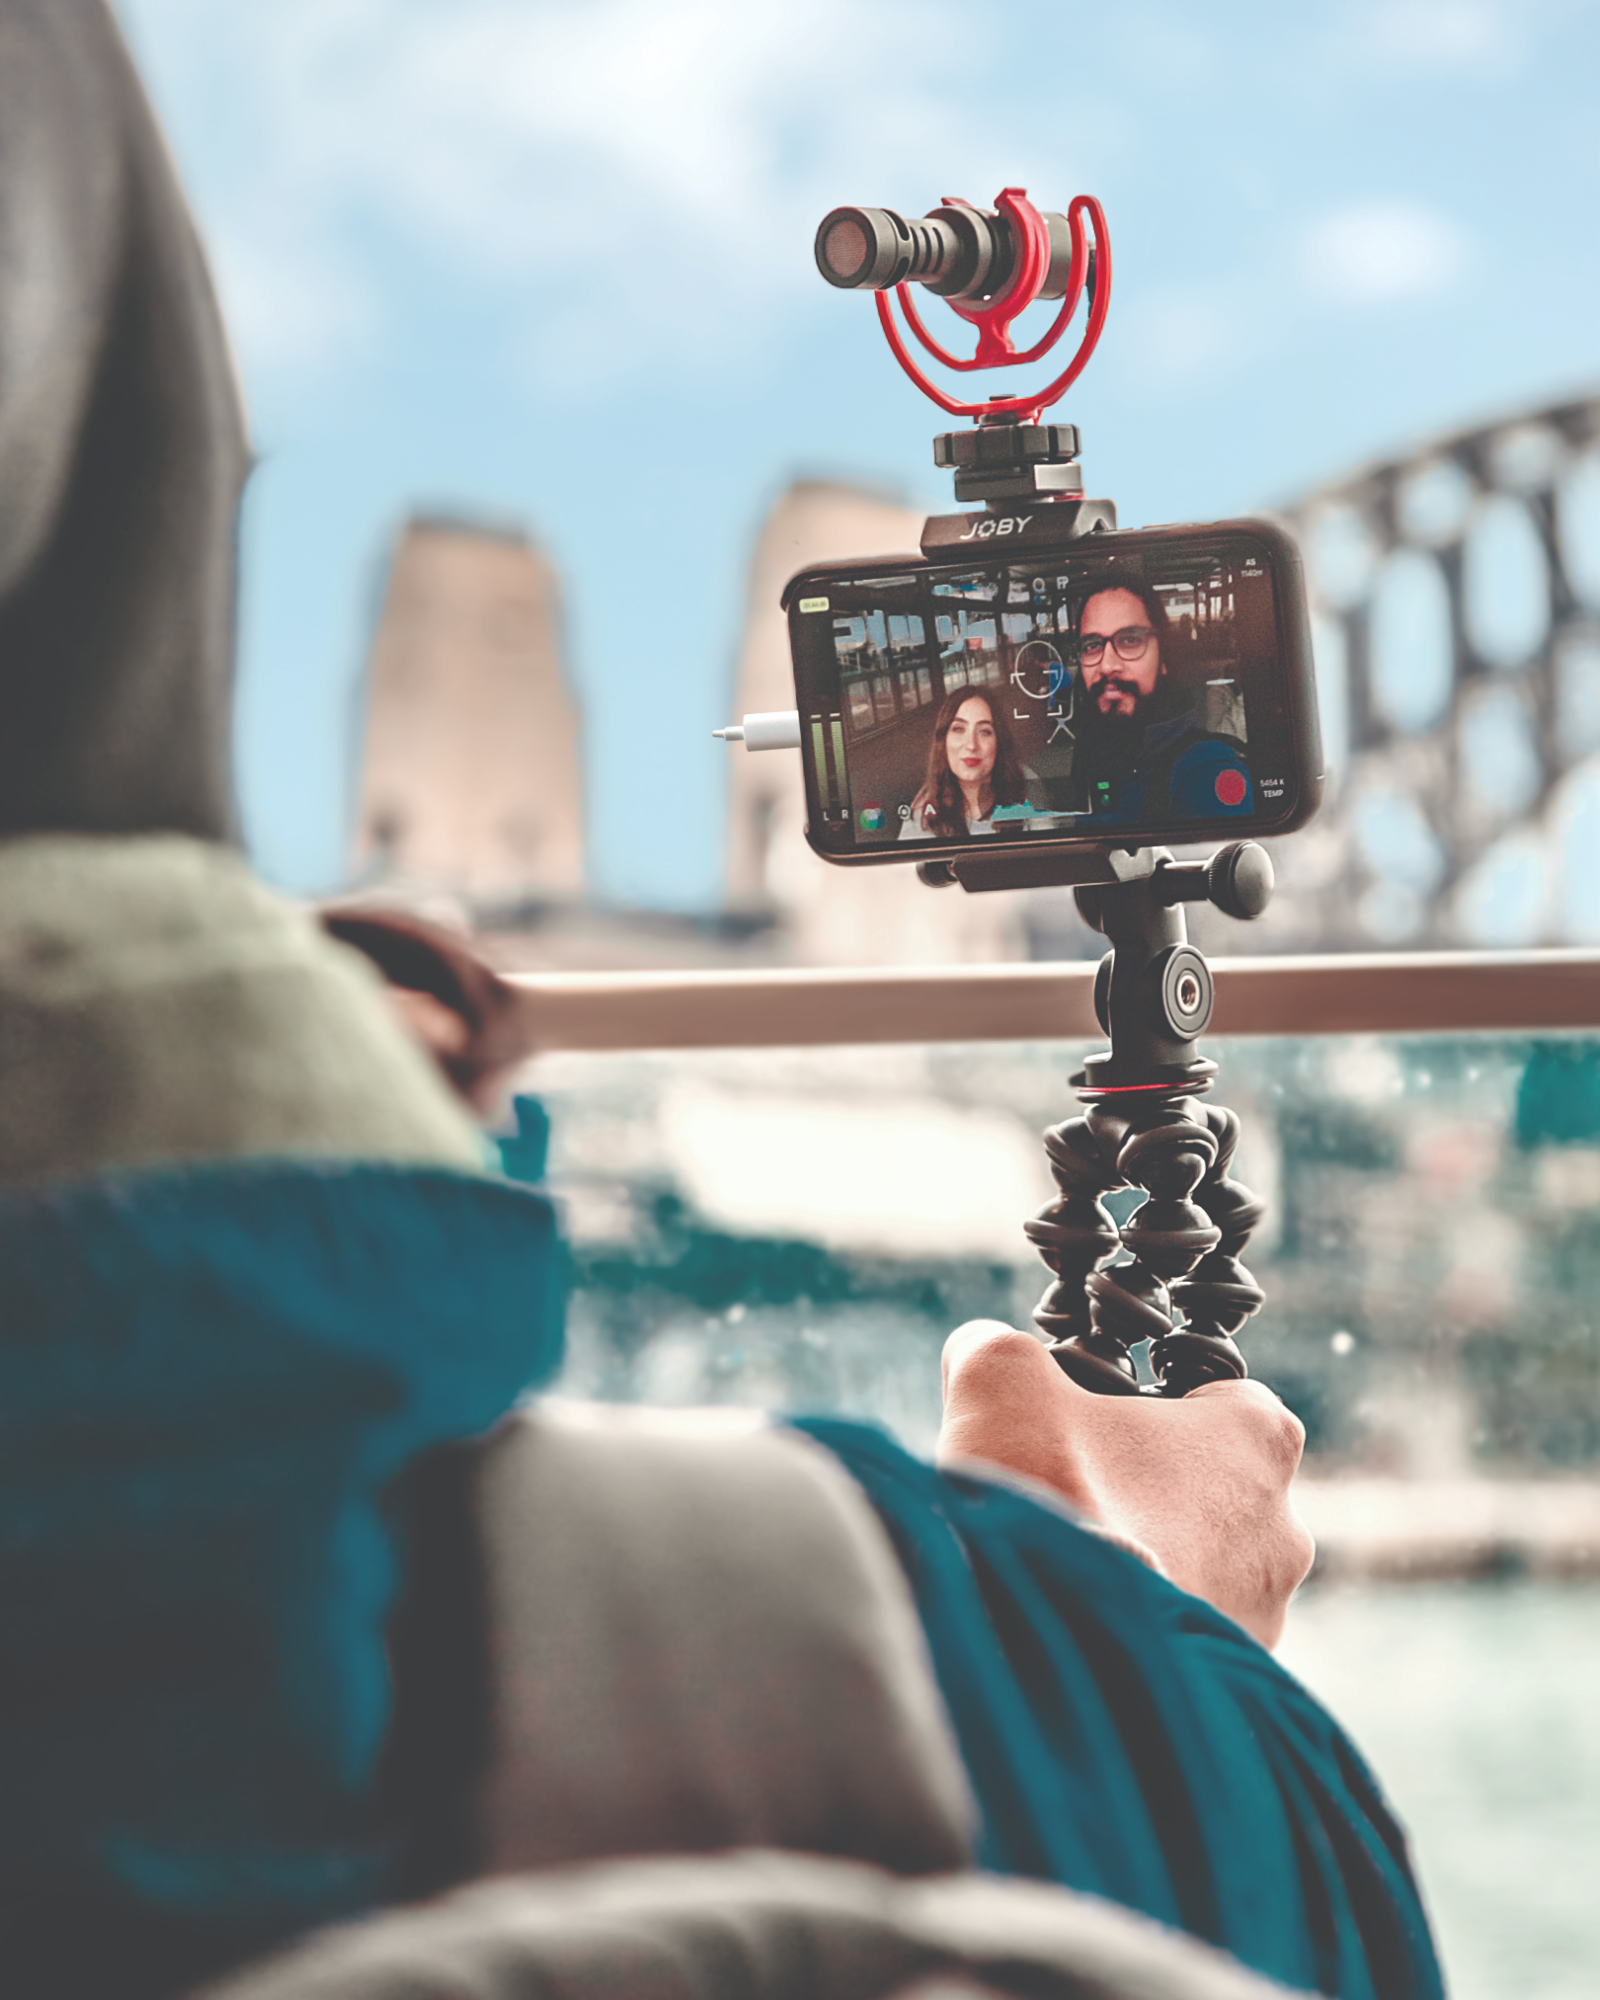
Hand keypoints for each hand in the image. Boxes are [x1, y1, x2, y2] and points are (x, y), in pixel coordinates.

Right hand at [938, 1322, 1313, 1648]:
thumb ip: (997, 1348)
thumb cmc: (1043, 1496)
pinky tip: (1085, 1616)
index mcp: (1259, 1438)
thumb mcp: (1000, 1381)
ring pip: (1205, 1563)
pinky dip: (1147, 1623)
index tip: (1104, 1417)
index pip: (1228, 1397)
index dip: (1160, 1400)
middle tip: (1074, 1491)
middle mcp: (1284, 1528)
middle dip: (1151, 1486)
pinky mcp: (1236, 1682)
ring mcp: (1266, 1614)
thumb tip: (979, 1348)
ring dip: (1151, 1557)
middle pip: (1214, 1485)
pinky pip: (1191, 1633)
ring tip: (1073, 1560)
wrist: (1040, 1643)